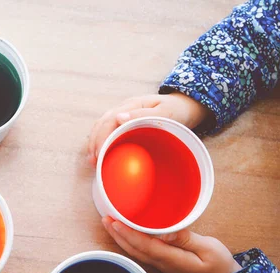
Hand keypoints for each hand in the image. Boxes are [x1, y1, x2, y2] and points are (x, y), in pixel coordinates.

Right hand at [87, 93, 209, 165]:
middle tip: (93, 162)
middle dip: (94, 142)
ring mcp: (124, 114)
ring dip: (95, 142)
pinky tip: (101, 154)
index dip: (101, 137)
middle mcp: (125, 108)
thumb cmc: (178, 110)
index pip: (109, 120)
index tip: (99, 154)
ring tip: (93, 160)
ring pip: (102, 126)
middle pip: (101, 123)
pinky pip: (109, 130)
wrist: (186, 106)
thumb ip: (143, 114)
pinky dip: (102, 142)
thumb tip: (118, 118)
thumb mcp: (166, 111)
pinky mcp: (126, 122)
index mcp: (133, 104)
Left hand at [102, 217, 240, 272]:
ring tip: (109, 223)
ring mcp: (161, 264)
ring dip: (121, 238)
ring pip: (136, 251)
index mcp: (172, 259)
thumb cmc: (218, 263)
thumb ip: (185, 239)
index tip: (115, 222)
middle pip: (134, 249)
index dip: (128, 234)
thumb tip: (165, 233)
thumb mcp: (208, 248)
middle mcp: (162, 263)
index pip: (144, 246)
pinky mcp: (163, 261)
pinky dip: (130, 241)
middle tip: (105, 218)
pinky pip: (142, 251)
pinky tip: (125, 233)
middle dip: (118, 234)